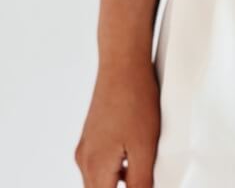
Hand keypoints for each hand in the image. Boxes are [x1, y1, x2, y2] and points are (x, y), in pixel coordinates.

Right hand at [74, 58, 160, 186]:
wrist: (123, 62)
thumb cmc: (135, 97)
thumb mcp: (146, 147)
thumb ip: (141, 182)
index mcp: (95, 168)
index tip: (141, 183)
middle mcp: (85, 159)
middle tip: (142, 179)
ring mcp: (86, 146)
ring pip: (100, 181)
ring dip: (118, 184)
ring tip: (141, 173)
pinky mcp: (92, 135)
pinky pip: (101, 164)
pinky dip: (116, 170)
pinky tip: (134, 160)